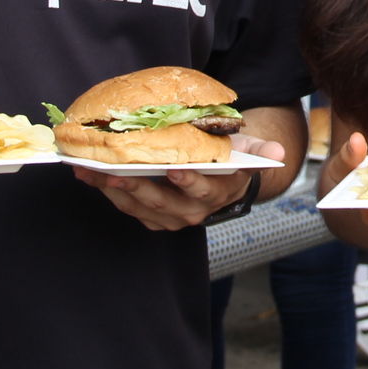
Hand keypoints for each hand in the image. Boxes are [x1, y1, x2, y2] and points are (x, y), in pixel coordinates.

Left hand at [70, 131, 284, 229]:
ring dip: (112, 190)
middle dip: (135, 187)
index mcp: (216, 193)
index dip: (189, 182)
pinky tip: (89, 174)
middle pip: (161, 202)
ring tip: (89, 171)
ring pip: (138, 207)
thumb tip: (278, 152)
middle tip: (112, 171)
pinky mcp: (152, 217)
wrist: (221, 182)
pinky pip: (127, 207)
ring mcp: (170, 217)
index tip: (174, 170)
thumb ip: (261, 151)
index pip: (203, 191)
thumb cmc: (231, 159)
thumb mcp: (249, 152)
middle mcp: (192, 212)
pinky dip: (107, 192)